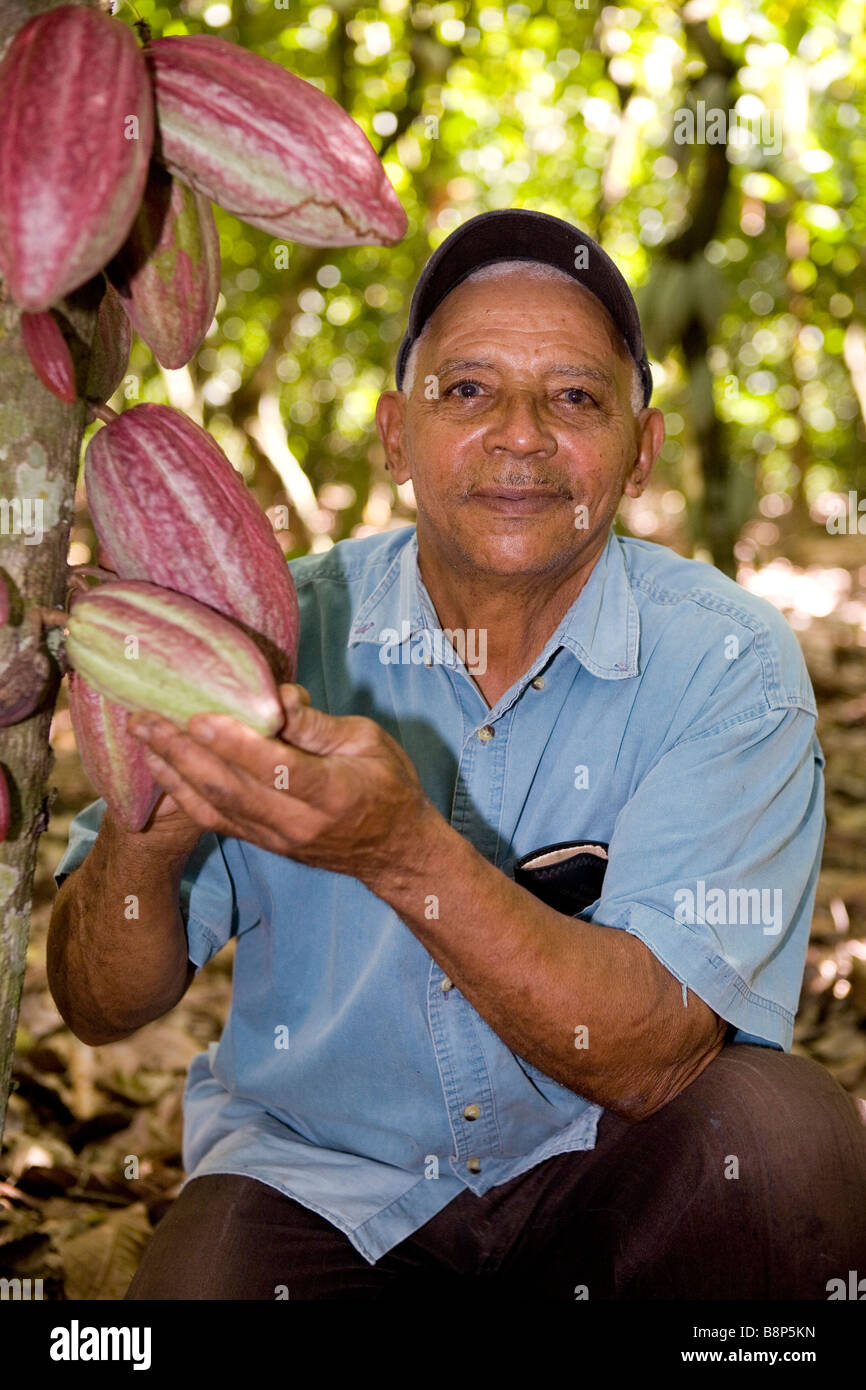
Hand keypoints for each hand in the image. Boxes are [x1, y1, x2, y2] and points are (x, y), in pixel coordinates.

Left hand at [126, 685, 435, 889]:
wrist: (395, 851)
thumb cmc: (388, 785)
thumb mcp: (368, 741)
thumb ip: (317, 724)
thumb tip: (274, 698)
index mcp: (334, 793)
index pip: (277, 769)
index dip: (236, 745)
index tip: (199, 718)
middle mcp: (299, 822)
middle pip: (232, 788)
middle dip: (184, 752)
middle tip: (146, 718)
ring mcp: (277, 838)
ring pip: (215, 806)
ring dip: (173, 771)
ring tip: (143, 737)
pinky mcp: (263, 843)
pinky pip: (215, 820)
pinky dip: (183, 794)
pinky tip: (161, 768)